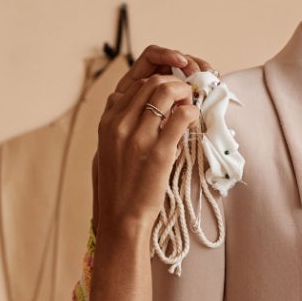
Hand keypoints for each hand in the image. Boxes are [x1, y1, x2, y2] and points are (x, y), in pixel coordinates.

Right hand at [93, 45, 213, 233]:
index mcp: (108, 122)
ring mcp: (139, 137)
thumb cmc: (119, 187)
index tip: (170, 94)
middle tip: (186, 96)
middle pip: (152, 82)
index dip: (157, 82)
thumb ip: (121, 125)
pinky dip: (192, 112)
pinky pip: (182, 116)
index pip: (135, 83)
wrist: (121, 218)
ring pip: (167, 91)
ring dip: (186, 93)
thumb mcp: (109, 149)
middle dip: (174, 83)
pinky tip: (193, 121)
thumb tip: (142, 108)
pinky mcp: (159, 151)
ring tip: (191, 105)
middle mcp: (120, 124)